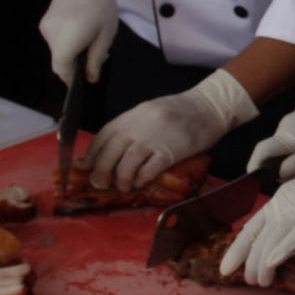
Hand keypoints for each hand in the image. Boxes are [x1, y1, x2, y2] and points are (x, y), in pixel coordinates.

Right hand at [40, 0, 118, 84]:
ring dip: (71, 53)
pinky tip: (80, 32)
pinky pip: (55, 42)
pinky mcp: (44, 24)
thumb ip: (96, 59)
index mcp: (67, 38)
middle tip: (95, 55)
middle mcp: (51, 35)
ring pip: (57, 52)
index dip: (72, 78)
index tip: (84, 78)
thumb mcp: (106, 35)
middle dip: (75, 64)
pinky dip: (66, 43)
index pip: (62, 69)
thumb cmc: (100, 5)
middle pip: (59, 62)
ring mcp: (45, 28)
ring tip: (90, 39)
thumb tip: (90, 79)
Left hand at [85, 68, 255, 190]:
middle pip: (110, 152)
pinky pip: (149, 169)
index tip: (86, 166)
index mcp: (131, 116)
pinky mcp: (170, 152)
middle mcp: (138, 127)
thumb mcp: (149, 113)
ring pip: (126, 163)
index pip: (103, 136)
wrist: (208, 107)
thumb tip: (112, 149)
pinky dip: (141, 178)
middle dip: (101, 171)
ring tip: (123, 186)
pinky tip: (141, 182)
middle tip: (100, 183)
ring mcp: (154, 139)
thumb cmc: (179, 111)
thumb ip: (131, 127)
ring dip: (121, 179)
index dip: (92, 154)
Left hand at [220, 134, 294, 285]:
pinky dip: (280, 252)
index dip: (237, 249)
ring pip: (269, 242)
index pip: (252, 227)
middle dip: (248, 264)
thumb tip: (290, 240)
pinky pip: (292, 238)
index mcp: (281, 200)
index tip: (227, 266)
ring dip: (261, 266)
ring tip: (262, 282)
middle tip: (249, 282)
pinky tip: (272, 264)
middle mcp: (283, 204)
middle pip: (256, 238)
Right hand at [247, 62, 294, 179]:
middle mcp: (285, 125)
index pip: (260, 151)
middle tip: (285, 181)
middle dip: (273, 165)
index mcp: (288, 135)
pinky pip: (292, 135)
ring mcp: (292, 118)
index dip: (254, 167)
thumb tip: (276, 176)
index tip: (254, 181)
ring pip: (282, 143)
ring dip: (286, 156)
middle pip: (270, 149)